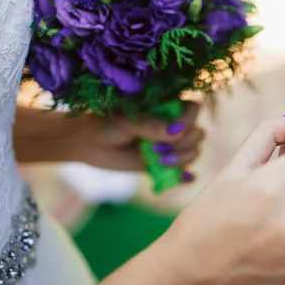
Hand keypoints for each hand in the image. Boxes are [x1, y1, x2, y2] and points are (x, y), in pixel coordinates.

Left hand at [73, 101, 202, 171]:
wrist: (87, 144)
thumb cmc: (104, 124)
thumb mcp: (126, 121)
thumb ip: (151, 125)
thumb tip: (179, 131)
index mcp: (166, 106)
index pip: (193, 110)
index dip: (188, 121)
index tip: (172, 132)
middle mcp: (171, 125)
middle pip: (197, 134)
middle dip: (183, 145)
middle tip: (157, 149)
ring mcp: (168, 145)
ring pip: (193, 152)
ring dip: (181, 160)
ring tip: (157, 162)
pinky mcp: (162, 164)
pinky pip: (182, 171)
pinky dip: (186, 176)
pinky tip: (185, 178)